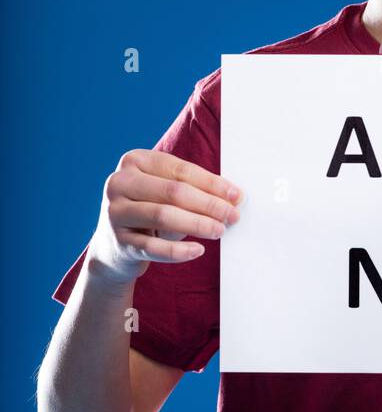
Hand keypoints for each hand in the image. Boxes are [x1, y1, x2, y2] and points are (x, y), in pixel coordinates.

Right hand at [87, 149, 242, 285]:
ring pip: (163, 216)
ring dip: (197, 224)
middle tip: (232, 216)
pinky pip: (153, 247)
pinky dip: (178, 251)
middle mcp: (119, 183)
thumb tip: (233, 197)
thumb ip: (194, 190)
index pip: (180, 169)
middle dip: (208, 204)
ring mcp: (115, 213)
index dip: (212, 183)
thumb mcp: (166, 194)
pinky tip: (198, 250)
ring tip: (219, 230)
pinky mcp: (118, 242)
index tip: (236, 196)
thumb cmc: (150, 213)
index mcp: (134, 161)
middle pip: (173, 191)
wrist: (114, 247)